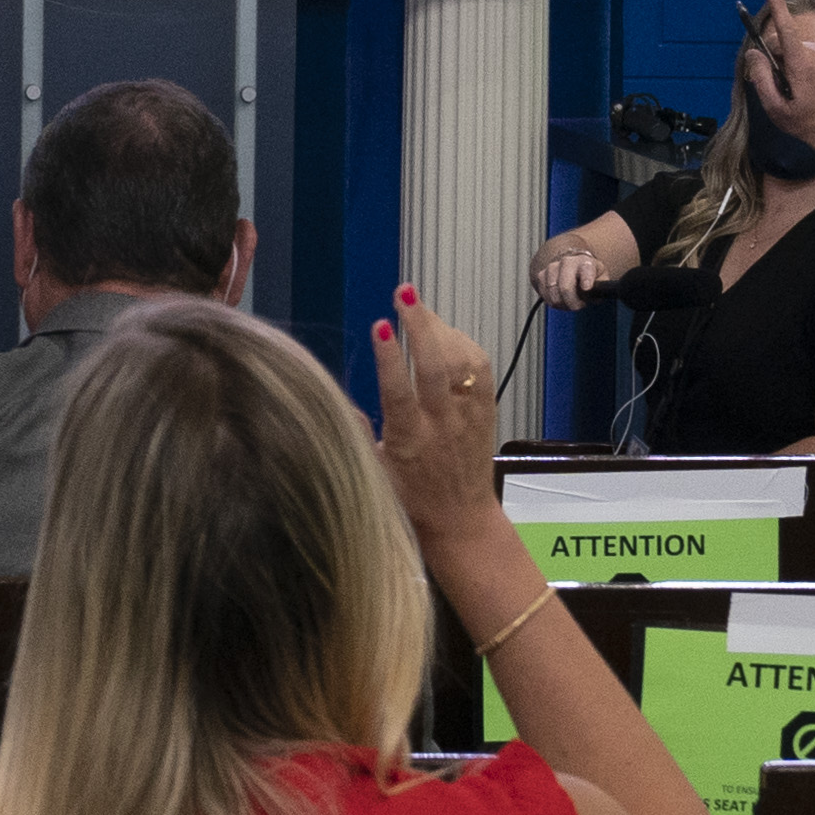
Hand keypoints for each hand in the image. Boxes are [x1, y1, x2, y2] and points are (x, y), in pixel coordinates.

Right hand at [371, 286, 505, 547]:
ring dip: (441, 328)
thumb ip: (354, 431)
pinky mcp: (486, 414)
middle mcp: (442, 426)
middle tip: (404, 292)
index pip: (399, 392)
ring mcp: (468, 417)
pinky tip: (445, 333)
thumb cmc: (409, 498)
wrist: (462, 521)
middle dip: (420, 324)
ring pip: (461, 362)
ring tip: (418, 307)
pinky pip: (481, 370)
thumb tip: (328, 395)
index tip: (380, 325)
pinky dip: (464, 344)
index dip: (390, 357)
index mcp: (409, 441)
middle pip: (436, 366)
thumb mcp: (371, 470)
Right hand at [530, 244, 603, 310]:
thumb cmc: (587, 273)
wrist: (570, 263)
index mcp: (585, 262)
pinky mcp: (541, 276)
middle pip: (565, 286)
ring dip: (562, 303)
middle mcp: (567, 262)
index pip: (585, 269)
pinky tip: (560, 300)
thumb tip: (597, 295)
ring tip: (569, 302)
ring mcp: (552, 268)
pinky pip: (544, 294)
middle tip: (579, 306)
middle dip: (572, 302)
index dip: (586, 279)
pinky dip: (552, 301)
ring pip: (553, 292)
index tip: (587, 287)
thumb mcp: (601, 277)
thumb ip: (602, 287)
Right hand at [751, 0, 814, 162]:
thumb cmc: (804, 121)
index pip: (786, 29)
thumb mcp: (774, 106)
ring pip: (791, 47)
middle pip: (782, 42)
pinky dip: (796, 63)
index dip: (778, 6)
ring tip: (794, 87)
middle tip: (779, 84)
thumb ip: (760, 76)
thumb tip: (753, 53)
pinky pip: (802, 51)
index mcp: (802, 64)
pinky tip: (802, 82)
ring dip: (786, 63)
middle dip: (774, 58)